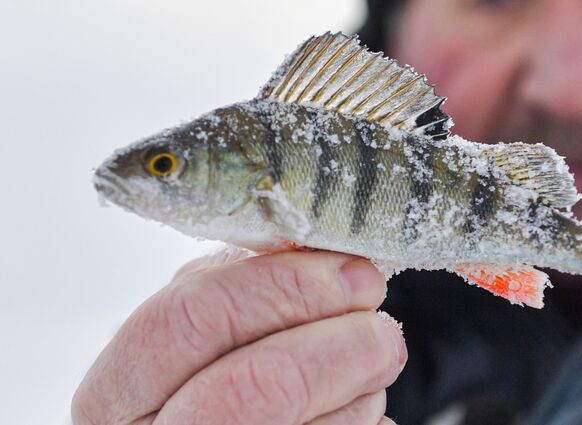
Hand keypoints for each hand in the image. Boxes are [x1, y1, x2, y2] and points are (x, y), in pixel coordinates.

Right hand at [72, 248, 404, 424]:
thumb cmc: (210, 370)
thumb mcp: (202, 321)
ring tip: (368, 366)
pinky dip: (363, 419)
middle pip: (258, 386)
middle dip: (339, 345)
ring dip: (361, 388)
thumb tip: (328, 255)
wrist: (213, 423)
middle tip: (382, 328)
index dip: (281, 288)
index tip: (350, 274)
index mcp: (118, 388)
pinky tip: (351, 403)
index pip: (191, 319)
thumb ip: (245, 284)